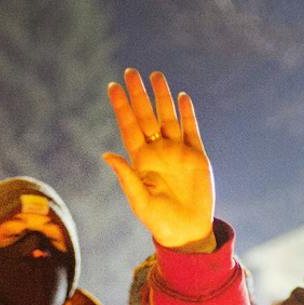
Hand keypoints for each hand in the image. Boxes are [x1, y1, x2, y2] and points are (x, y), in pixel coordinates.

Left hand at [103, 69, 215, 251]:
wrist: (187, 232)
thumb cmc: (160, 221)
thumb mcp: (140, 202)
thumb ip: (126, 177)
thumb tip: (107, 154)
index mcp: (142, 161)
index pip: (129, 127)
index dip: (122, 107)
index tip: (113, 87)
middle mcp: (158, 152)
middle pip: (147, 116)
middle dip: (139, 95)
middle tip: (130, 72)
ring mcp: (178, 152)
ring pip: (168, 117)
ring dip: (162, 97)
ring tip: (155, 75)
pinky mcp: (197, 156)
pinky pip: (191, 129)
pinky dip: (187, 113)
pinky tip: (182, 96)